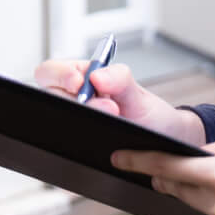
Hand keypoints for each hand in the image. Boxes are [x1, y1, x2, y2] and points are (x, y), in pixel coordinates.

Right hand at [32, 58, 204, 147]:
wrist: (164, 141)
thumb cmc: (149, 113)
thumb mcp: (138, 93)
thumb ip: (119, 78)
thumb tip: (97, 76)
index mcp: (81, 78)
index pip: (51, 71)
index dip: (58, 74)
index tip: (79, 83)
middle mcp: (73, 100)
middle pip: (51, 97)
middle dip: (77, 101)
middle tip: (110, 107)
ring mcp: (76, 122)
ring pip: (59, 120)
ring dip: (84, 121)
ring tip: (116, 121)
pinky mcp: (80, 144)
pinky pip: (70, 142)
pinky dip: (85, 140)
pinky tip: (105, 139)